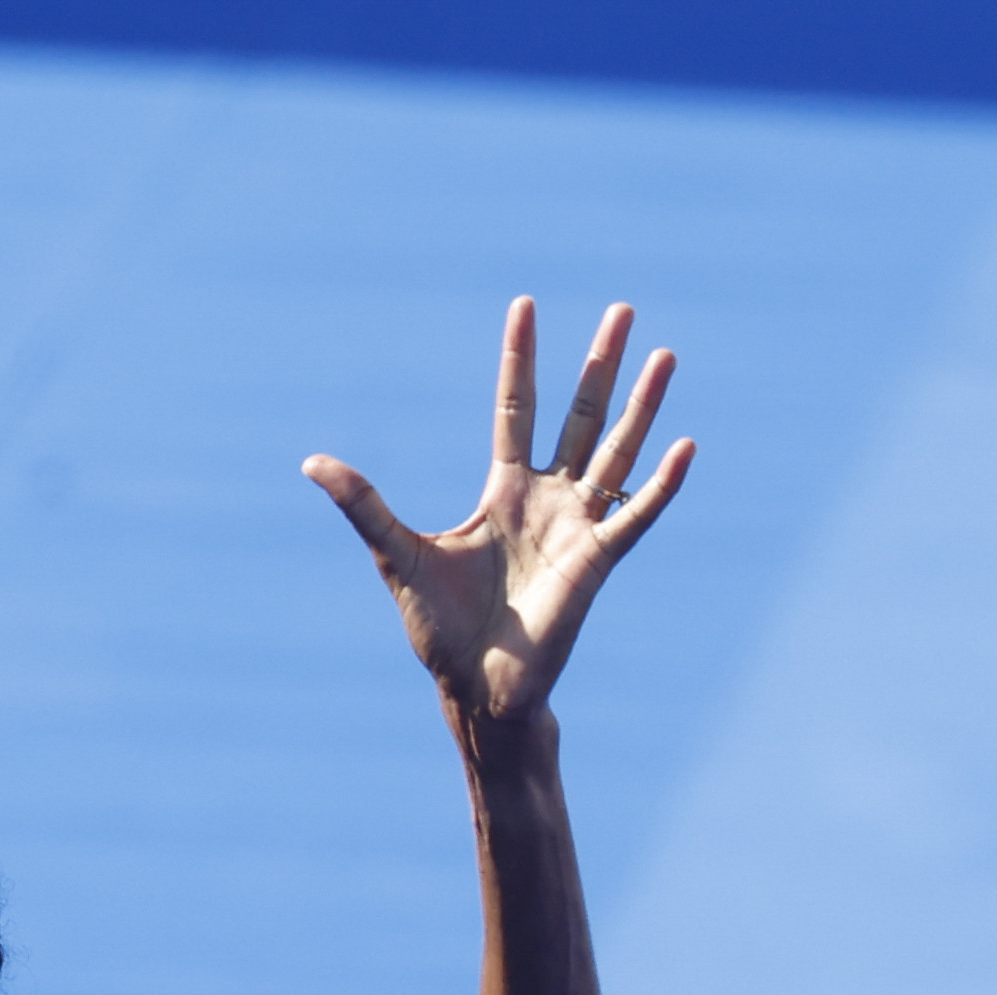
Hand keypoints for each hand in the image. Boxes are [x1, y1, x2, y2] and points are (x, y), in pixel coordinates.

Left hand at [303, 298, 691, 724]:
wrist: (476, 687)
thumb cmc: (440, 629)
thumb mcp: (396, 553)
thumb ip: (363, 505)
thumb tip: (311, 463)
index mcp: (504, 492)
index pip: (515, 409)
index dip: (520, 359)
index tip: (526, 306)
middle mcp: (548, 500)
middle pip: (579, 416)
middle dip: (599, 366)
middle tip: (623, 310)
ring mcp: (577, 527)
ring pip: (616, 452)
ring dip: (642, 406)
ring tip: (665, 354)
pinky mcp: (597, 561)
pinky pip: (636, 514)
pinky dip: (660, 484)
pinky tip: (686, 446)